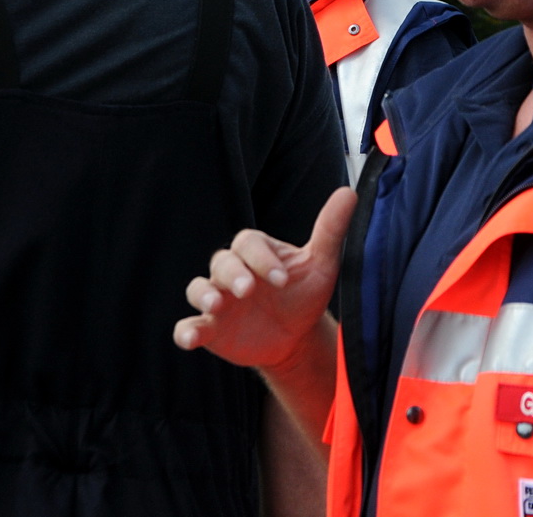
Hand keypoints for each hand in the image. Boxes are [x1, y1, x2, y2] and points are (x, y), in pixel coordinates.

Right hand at [175, 186, 355, 371]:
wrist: (297, 337)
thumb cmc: (304, 294)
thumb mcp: (321, 264)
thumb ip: (330, 229)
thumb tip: (348, 193)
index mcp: (255, 252)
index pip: (249, 244)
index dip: (262, 258)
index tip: (282, 279)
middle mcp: (232, 272)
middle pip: (222, 262)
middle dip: (233, 274)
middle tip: (249, 290)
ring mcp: (217, 300)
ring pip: (198, 288)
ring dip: (203, 294)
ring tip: (216, 305)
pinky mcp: (209, 329)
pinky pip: (188, 326)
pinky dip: (185, 332)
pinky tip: (189, 339)